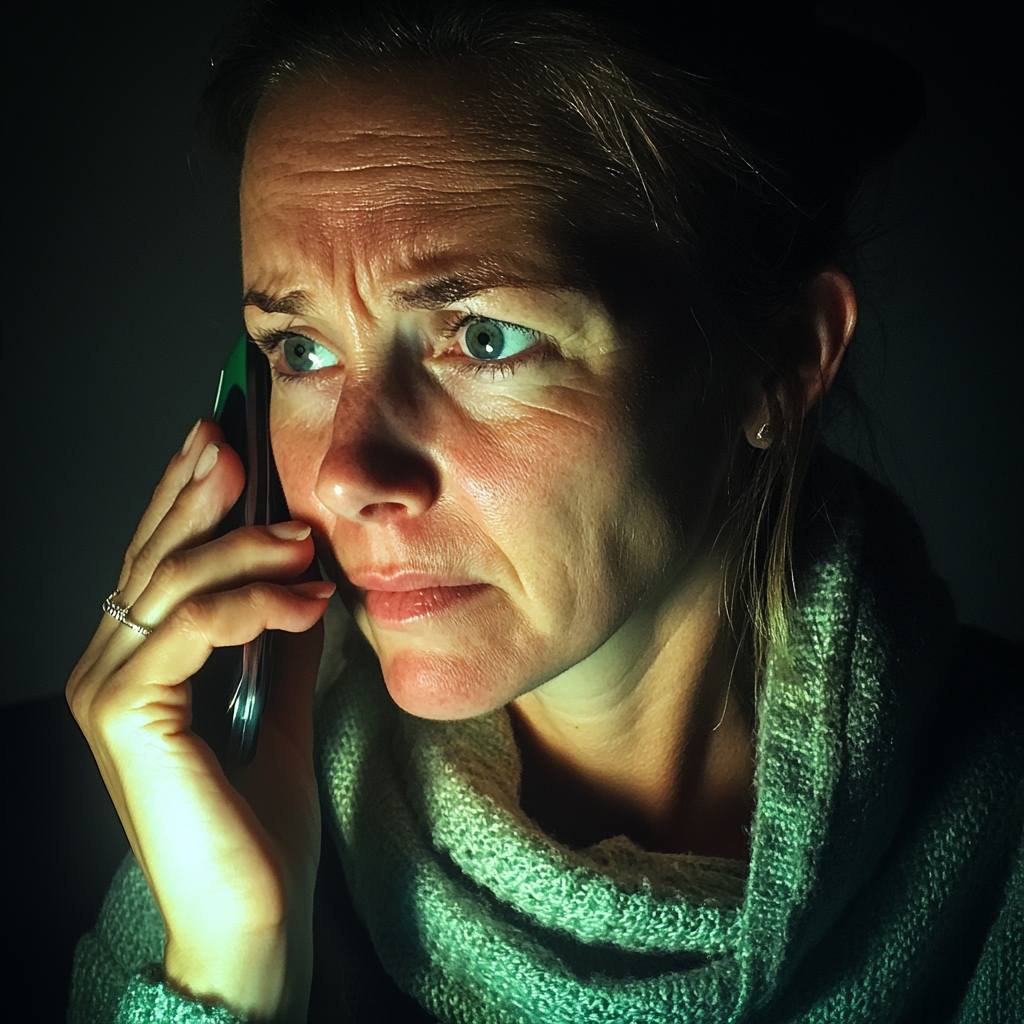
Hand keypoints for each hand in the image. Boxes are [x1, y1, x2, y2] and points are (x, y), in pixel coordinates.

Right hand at [67, 419, 334, 1020]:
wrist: (255, 917)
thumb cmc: (259, 824)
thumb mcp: (279, 706)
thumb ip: (278, 642)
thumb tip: (301, 577)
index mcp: (143, 663)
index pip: (162, 559)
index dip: (188, 496)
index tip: (225, 441)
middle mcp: (112, 667)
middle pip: (155, 555)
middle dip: (199, 492)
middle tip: (238, 442)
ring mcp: (110, 689)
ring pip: (173, 580)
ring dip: (243, 545)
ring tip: (303, 539)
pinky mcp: (127, 714)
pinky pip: (190, 626)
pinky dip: (251, 601)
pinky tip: (304, 598)